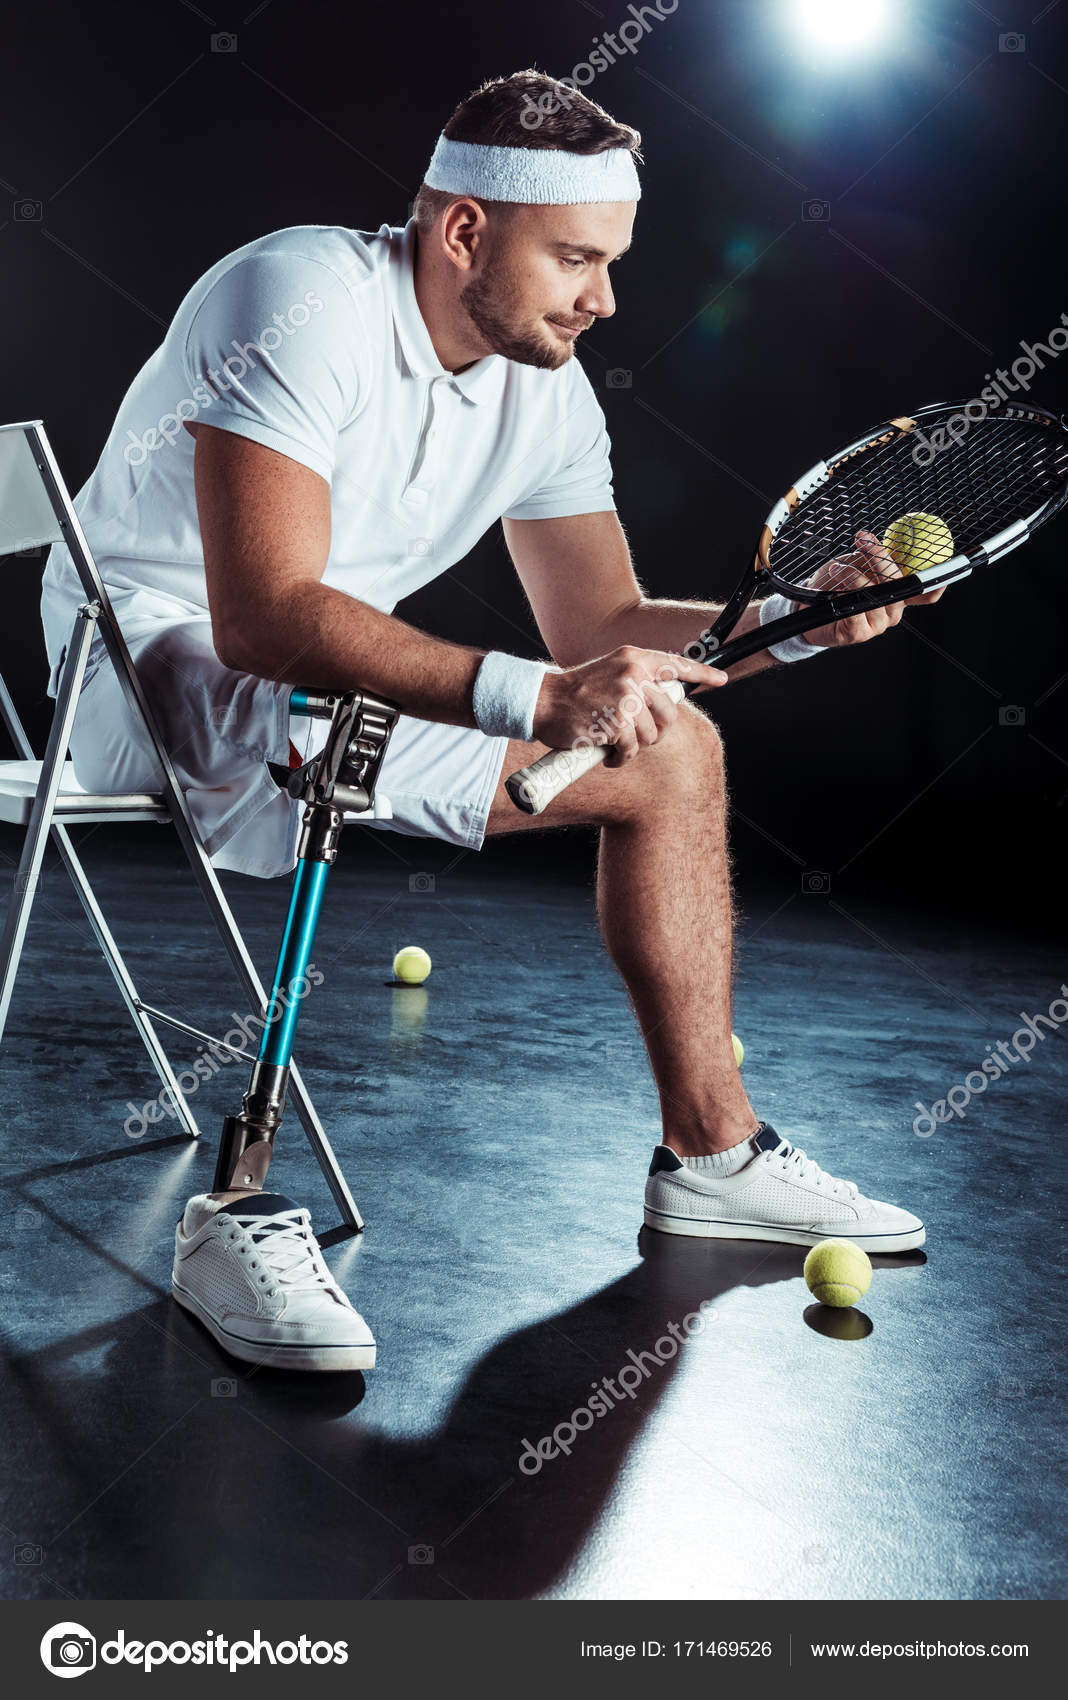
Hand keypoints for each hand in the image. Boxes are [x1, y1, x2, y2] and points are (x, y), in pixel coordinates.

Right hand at [532, 645, 725, 766]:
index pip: (676, 664)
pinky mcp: (617, 722)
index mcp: (634, 658)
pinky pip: (632, 749)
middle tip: (636, 735)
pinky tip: (608, 754)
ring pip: (650, 735)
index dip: (702, 673)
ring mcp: (626, 698)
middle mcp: (634, 674)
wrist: (542, 701)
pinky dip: (621, 758)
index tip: (720, 679)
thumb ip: (635, 681)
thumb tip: (662, 703)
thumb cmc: (574, 693)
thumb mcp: (609, 673)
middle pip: (668, 712)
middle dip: (656, 730)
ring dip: (634, 746)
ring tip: (614, 742)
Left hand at [801, 529, 946, 649]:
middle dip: (880, 558)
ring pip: (874, 592)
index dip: (938, 582)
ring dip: (853, 574)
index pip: (927, 593)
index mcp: (899, 596)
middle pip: (898, 584)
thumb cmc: (834, 585)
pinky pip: (856, 605)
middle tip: (864, 541)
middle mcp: (893, 612)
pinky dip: (843, 586)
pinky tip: (833, 580)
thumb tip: (888, 537)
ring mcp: (877, 625)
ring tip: (837, 567)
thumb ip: (876, 558)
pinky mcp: (858, 634)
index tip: (945, 562)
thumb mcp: (857, 565)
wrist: (805, 609)